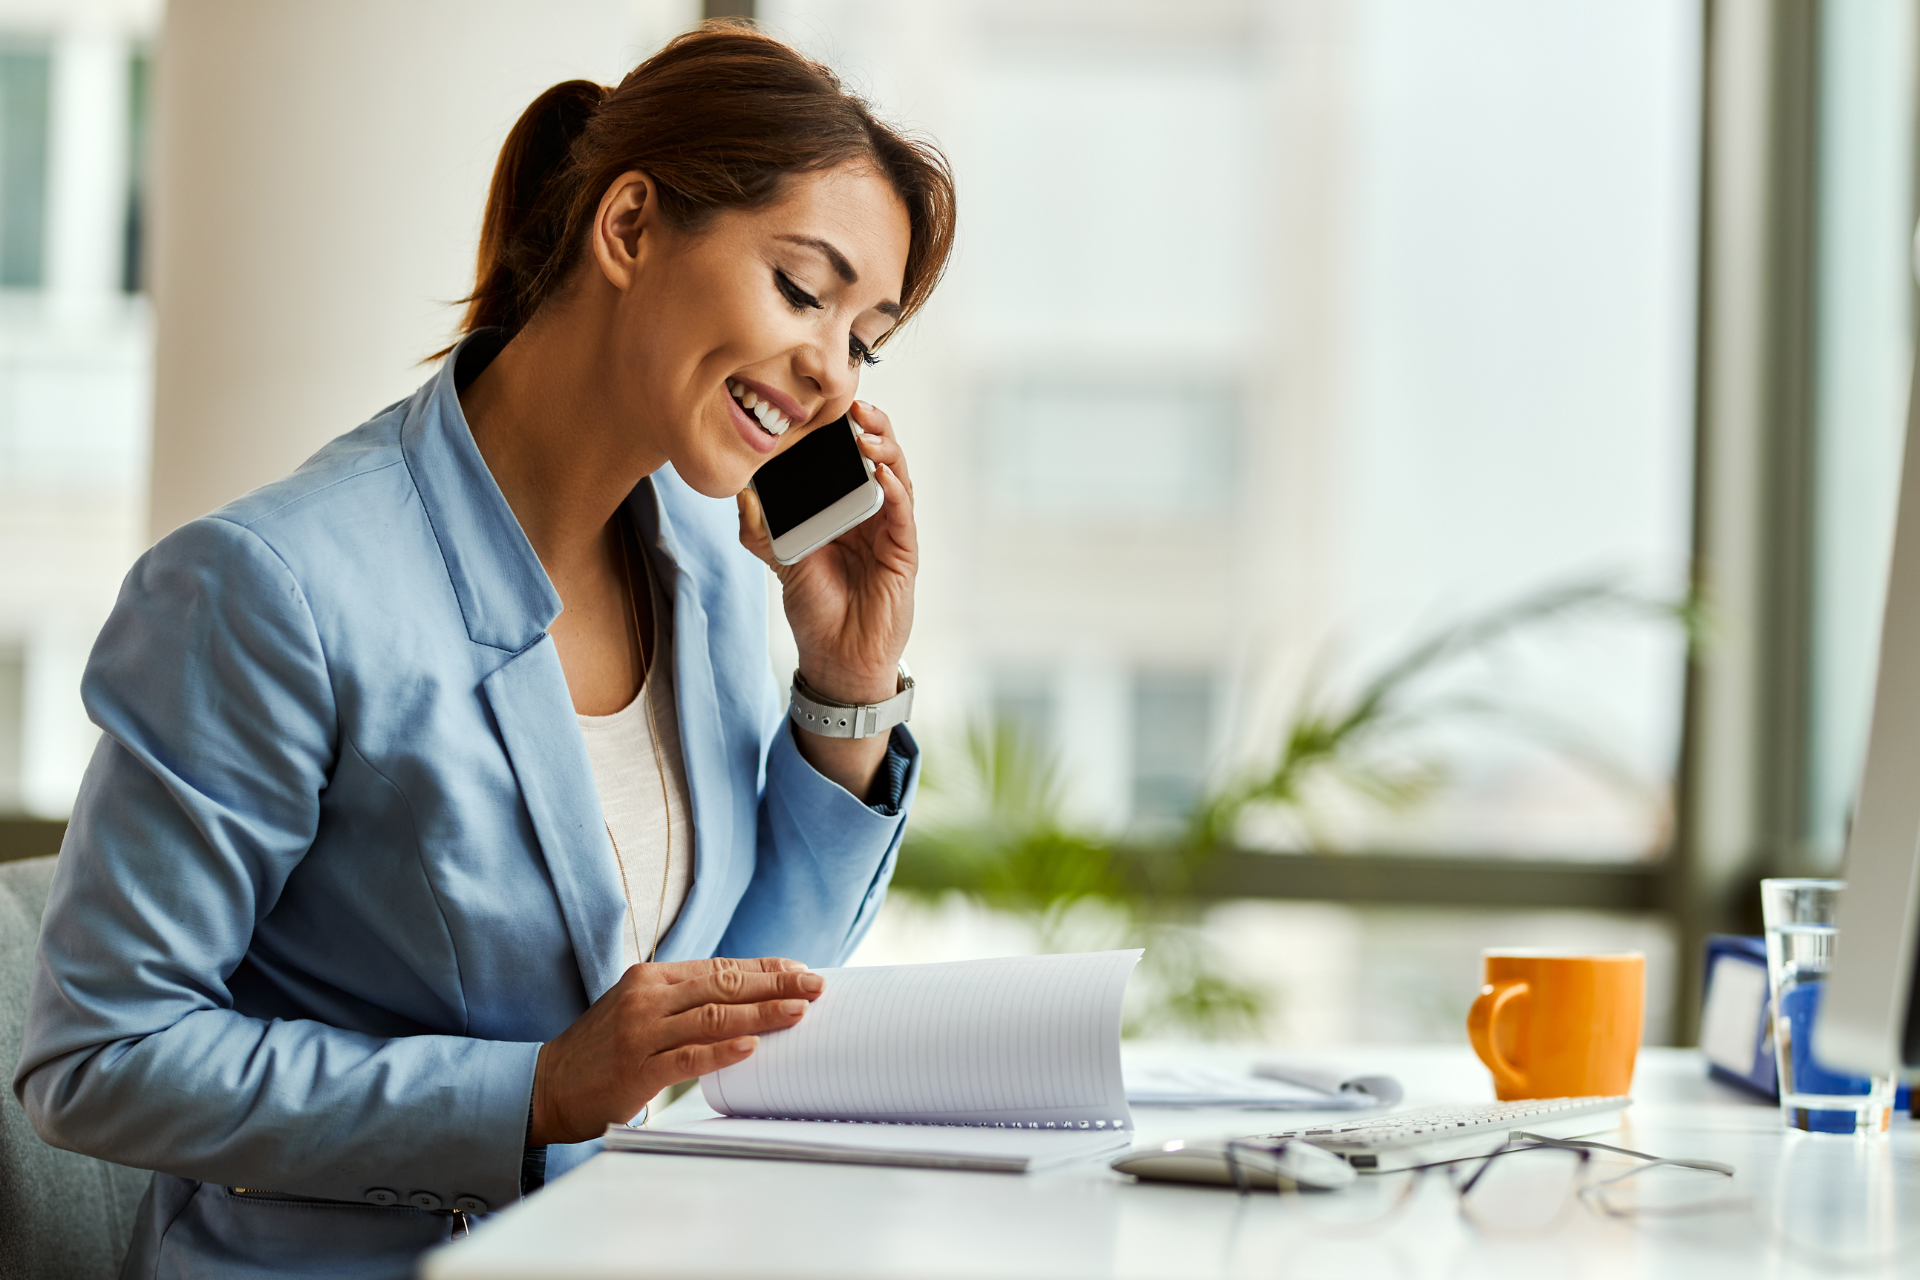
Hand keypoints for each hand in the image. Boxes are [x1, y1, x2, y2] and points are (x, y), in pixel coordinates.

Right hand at [528, 956, 823, 1145]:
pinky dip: (722, 1050)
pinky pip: (688, 1056)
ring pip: (712, 1016)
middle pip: (723, 985)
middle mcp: (648, 997)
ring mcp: (641, 1031)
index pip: (719, 967)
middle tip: (815, 985)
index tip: (799, 968)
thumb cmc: (603, 1050)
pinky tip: (751, 1045)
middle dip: (775, 984)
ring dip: (760, 1013)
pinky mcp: (636, 1068)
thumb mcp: (640, 1010)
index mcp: (652, 978)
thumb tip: (742, 998)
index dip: (763, 967)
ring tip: (798, 1011)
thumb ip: (683, 1001)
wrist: (546, 1085)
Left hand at [738, 400, 915, 793]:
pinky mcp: (903, 553)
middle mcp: (870, 514)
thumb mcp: (781, 562)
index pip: (846, 460)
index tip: (822, 406)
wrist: (835, 658)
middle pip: (877, 457)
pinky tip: (881, 472)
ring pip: (897, 476)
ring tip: (867, 429)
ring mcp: (890, 531)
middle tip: (852, 406)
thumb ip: (761, 530)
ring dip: (885, 449)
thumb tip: (740, 493)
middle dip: (868, 427)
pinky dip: (895, 490)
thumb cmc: (816, 608)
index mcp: (843, 509)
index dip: (839, 432)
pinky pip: (903, 513)